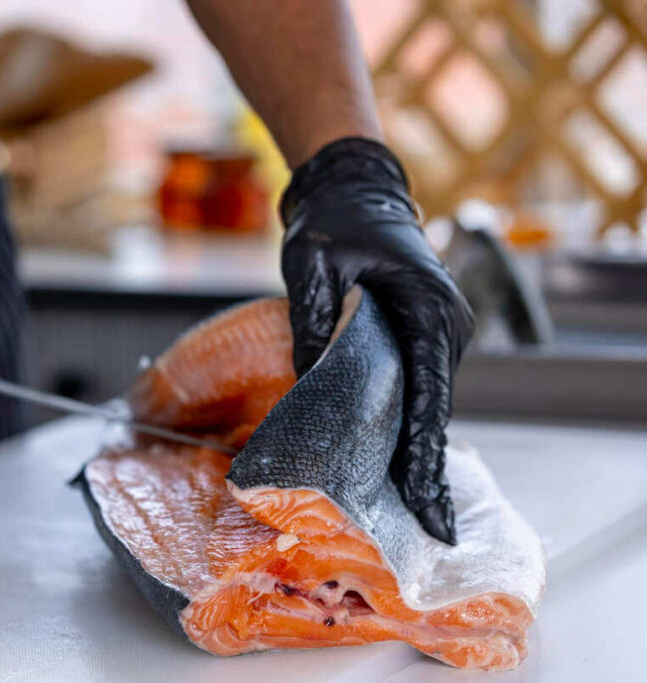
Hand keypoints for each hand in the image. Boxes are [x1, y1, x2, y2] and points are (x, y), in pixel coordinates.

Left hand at [279, 137, 473, 543]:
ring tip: (409, 511)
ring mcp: (434, 334)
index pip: (429, 393)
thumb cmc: (334, 219)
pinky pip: (413, 390)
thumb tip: (307, 387)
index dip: (424, 449)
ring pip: (424, 405)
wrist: (351, 186)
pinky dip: (404, 427)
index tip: (423, 496)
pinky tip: (393, 467)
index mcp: (429, 310)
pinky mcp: (415, 337)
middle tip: (429, 528)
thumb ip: (314, 322)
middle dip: (425, 468)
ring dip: (414, 453)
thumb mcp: (314, 266)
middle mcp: (443, 328)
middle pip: (433, 410)